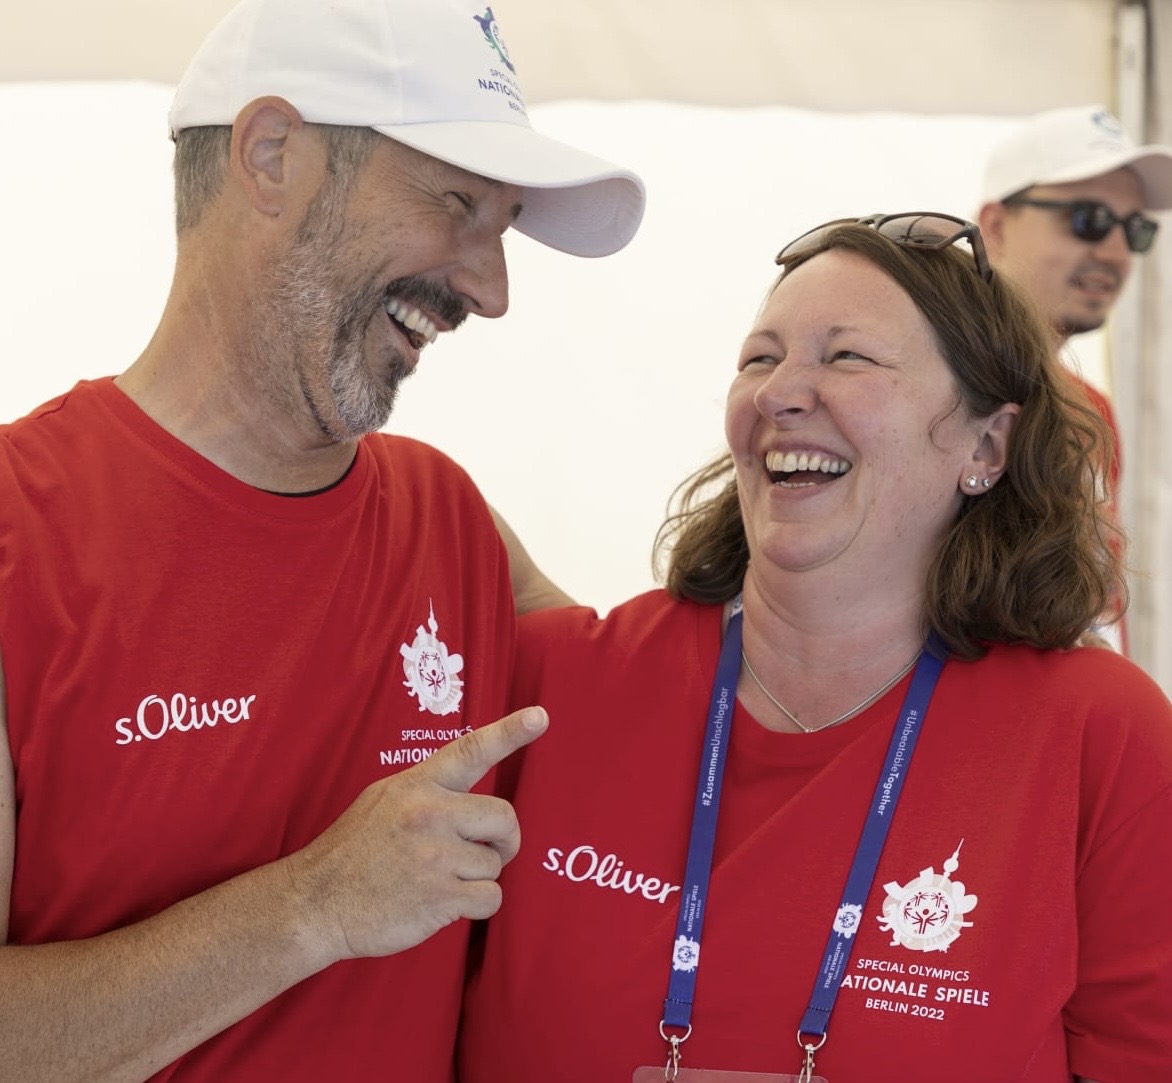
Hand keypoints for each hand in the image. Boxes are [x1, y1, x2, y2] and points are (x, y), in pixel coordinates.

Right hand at [286, 706, 547, 963]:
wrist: (315, 901)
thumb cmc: (353, 851)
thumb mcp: (383, 800)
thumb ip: (429, 793)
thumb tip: (472, 802)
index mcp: (418, 784)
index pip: (471, 750)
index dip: (510, 732)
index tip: (540, 716)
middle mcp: (430, 813)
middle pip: (505, 817)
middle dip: (505, 839)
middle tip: (488, 852)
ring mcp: (435, 856)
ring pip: (496, 863)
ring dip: (479, 876)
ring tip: (442, 880)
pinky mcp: (440, 897)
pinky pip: (491, 899)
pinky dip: (477, 905)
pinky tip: (446, 903)